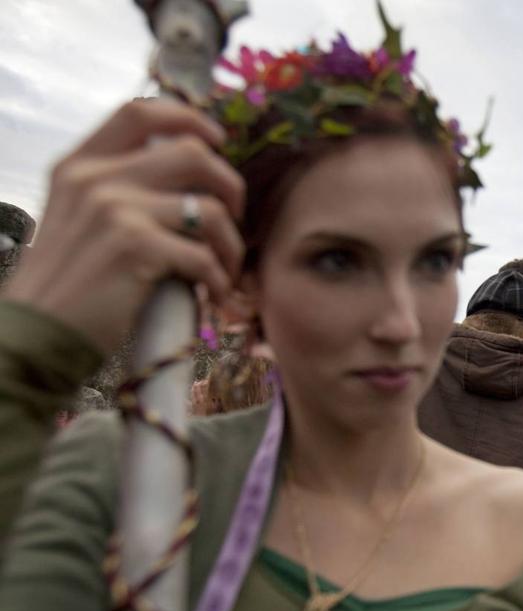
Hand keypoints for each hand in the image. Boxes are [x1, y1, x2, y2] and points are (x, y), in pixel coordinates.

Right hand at [3, 101, 243, 353]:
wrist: (37, 334)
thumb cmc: (68, 284)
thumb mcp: (78, 217)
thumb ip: (117, 188)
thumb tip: (189, 174)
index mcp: (79, 166)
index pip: (139, 112)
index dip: (189, 119)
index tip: (217, 140)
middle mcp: (96, 179)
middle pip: (193, 153)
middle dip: (230, 186)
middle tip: (234, 218)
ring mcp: (115, 210)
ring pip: (210, 209)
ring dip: (231, 245)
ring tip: (225, 271)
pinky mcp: (135, 248)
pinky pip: (205, 257)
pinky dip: (220, 280)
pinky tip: (215, 296)